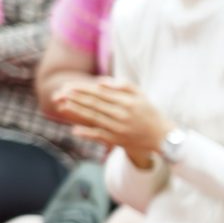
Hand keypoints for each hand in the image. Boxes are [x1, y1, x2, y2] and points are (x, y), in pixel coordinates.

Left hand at [57, 78, 171, 163]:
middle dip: (76, 98)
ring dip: (77, 112)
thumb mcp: (141, 95)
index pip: (100, 93)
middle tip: (61, 93)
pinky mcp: (118, 140)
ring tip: (63, 105)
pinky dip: (87, 133)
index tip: (69, 86)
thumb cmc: (150, 113)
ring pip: (94, 118)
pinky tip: (74, 130)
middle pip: (94, 104)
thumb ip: (123, 86)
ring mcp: (119, 128)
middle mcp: (122, 114)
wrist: (162, 136)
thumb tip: (101, 82)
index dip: (83, 90)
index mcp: (127, 102)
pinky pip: (99, 135)